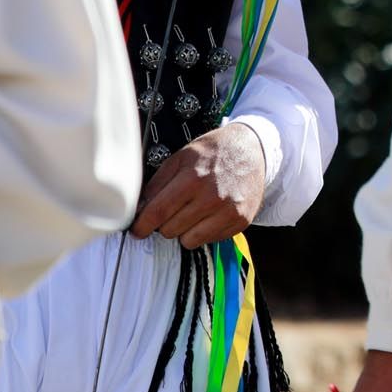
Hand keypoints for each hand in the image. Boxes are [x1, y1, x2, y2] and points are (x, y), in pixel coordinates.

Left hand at [128, 123, 266, 245]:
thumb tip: (140, 209)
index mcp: (193, 178)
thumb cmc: (215, 152)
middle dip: (166, 222)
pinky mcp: (241, 221)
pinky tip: (209, 214)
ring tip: (192, 212)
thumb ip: (158, 183)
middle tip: (174, 209)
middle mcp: (212, 197)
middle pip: (170, 230)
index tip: (137, 230)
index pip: (158, 213)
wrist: (253, 150)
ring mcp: (229, 211)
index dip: (142, 225)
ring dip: (185, 230)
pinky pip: (210, 240)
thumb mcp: (181, 157)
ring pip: (189, 241)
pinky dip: (205, 231)